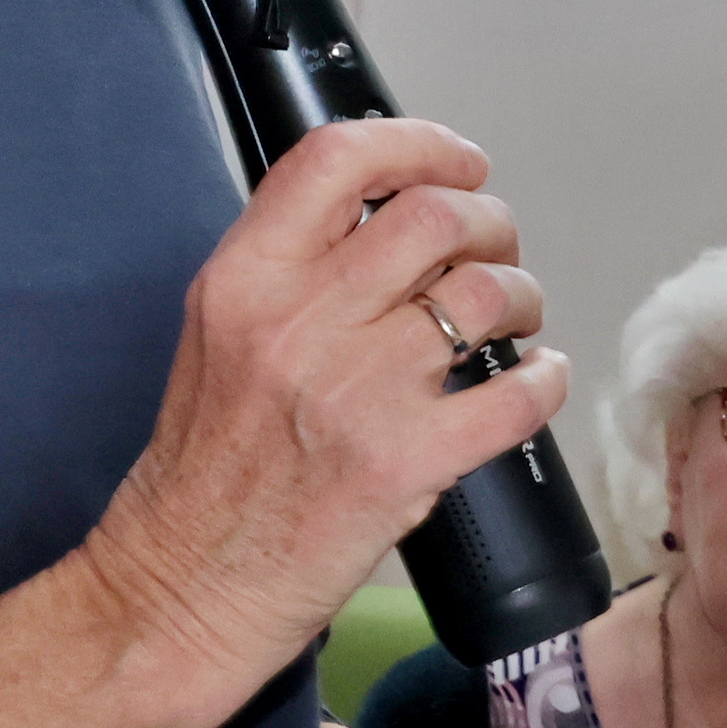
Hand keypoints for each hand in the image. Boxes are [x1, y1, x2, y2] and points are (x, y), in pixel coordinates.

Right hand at [79, 121, 569, 689]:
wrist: (184, 584)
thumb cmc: (204, 471)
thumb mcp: (218, 335)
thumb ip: (291, 270)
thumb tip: (388, 220)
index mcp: (244, 280)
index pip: (338, 160)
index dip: (417, 143)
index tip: (457, 159)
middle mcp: (298, 323)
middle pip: (434, 215)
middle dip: (489, 221)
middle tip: (494, 247)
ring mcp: (354, 392)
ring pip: (486, 295)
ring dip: (522, 295)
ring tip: (516, 317)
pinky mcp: (403, 464)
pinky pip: (514, 395)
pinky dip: (543, 380)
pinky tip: (535, 380)